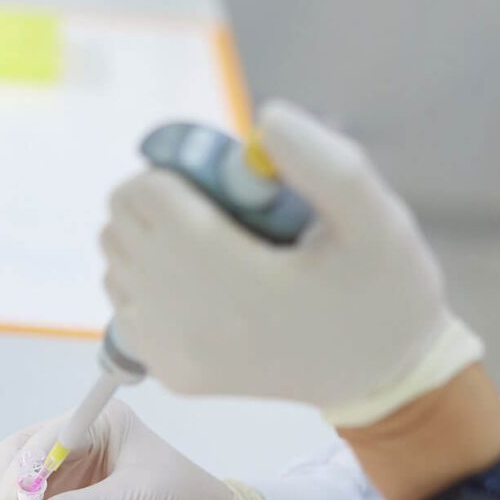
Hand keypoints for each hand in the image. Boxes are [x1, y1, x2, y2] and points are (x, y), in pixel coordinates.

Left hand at [101, 100, 481, 426]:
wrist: (379, 378)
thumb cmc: (383, 294)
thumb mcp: (379, 220)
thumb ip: (325, 162)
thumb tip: (264, 121)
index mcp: (236, 281)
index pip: (145, 199)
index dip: (171, 173)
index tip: (216, 183)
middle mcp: (191, 323)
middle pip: (120, 228)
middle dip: (157, 202)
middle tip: (217, 212)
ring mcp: (176, 354)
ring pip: (115, 266)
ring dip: (149, 243)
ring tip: (211, 248)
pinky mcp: (173, 375)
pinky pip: (124, 309)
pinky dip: (146, 287)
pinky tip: (197, 287)